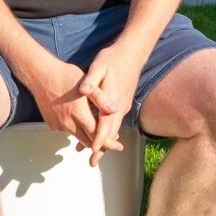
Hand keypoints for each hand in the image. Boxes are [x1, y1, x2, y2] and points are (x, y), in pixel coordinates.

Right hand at [27, 56, 107, 154]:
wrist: (40, 75)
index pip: (96, 136)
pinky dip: (75, 128)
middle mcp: (67, 123)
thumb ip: (101, 98)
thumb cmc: (65, 76)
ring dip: (87, 134)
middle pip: (87, 141)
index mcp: (78, 113)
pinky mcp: (52, 125)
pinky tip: (78, 117)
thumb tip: (114, 110)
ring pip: (77, 136)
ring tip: (96, 125)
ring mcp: (58, 125)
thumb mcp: (87, 84)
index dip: (109, 143)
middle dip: (100, 142)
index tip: (119, 146)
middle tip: (112, 139)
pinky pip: (67, 131)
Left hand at [74, 44, 143, 163]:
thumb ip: (91, 80)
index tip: (92, 149)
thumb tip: (83, 91)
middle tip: (92, 162)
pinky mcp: (122, 103)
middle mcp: (119, 105)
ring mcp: (122, 105)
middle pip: (111, 132)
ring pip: (114, 129)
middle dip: (102, 148)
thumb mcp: (99, 66)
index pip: (106, 123)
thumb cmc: (113, 59)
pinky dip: (107, 132)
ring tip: (93, 154)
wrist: (132, 53)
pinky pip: (115, 122)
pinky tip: (100, 135)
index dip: (100, 137)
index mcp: (113, 98)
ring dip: (105, 142)